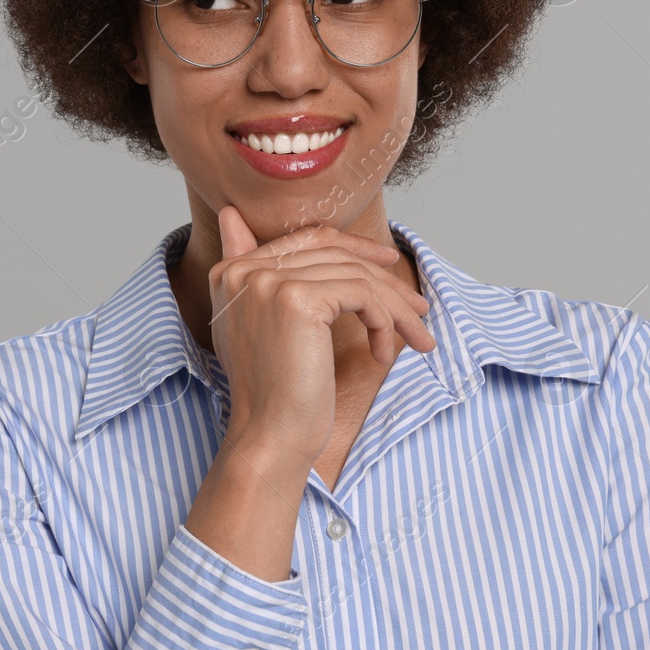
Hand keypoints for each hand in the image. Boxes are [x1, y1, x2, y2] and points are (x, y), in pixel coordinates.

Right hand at [208, 205, 436, 468]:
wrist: (270, 436)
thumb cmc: (272, 392)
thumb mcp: (255, 323)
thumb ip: (251, 272)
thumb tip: (232, 213)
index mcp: (230, 272)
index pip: (303, 240)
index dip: (352, 248)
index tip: (388, 264)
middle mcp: (243, 271)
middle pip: (334, 255)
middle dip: (384, 280)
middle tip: (417, 307)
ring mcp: (269, 283)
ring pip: (355, 276)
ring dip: (395, 308)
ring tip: (418, 337)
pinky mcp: (298, 299)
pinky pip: (362, 295)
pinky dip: (384, 323)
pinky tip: (383, 354)